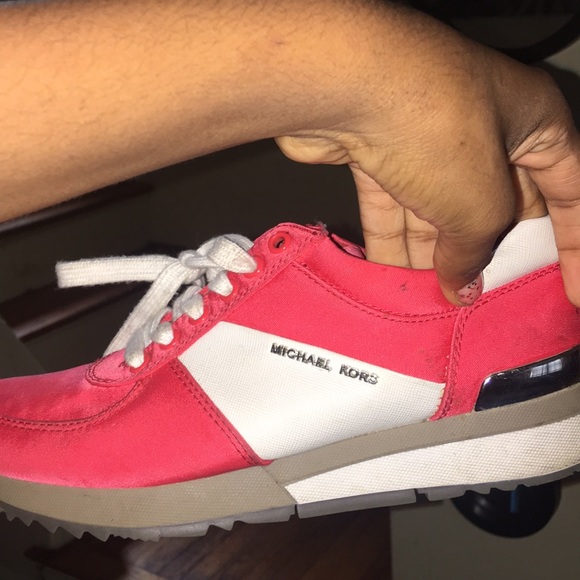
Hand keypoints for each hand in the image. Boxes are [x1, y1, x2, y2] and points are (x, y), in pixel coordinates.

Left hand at [277, 8, 579, 305]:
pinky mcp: (378, 152)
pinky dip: (391, 243)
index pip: (568, 191)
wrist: (346, 84)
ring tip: (429, 304)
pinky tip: (389, 281)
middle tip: (482, 301)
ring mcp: (426, 138)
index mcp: (532, 122)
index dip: (573, 245)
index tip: (568, 290)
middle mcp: (481, 126)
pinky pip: (392, 207)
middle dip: (486, 255)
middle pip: (494, 205)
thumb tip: (460, 289)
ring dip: (430, 258)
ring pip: (434, 212)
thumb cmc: (436, 128)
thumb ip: (475, 252)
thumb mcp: (479, 202)